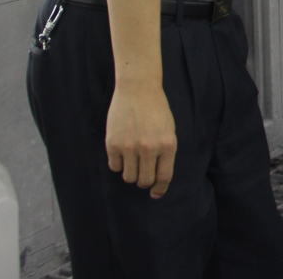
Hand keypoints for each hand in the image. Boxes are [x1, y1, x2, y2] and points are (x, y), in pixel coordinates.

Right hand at [106, 82, 177, 198]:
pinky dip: (118, 164)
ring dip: (131, 173)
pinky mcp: (113, 144)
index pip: (164, 177)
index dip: (160, 189)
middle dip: (144, 182)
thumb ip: (165, 154)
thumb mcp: (169, 131)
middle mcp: (149, 148)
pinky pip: (114, 166)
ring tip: (133, 161)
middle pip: (144, 181)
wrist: (138, 89)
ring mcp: (130, 147)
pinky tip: (122, 152)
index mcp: (167, 145)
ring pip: (128, 177)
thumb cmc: (156, 110)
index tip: (156, 194)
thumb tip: (158, 179)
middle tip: (143, 174)